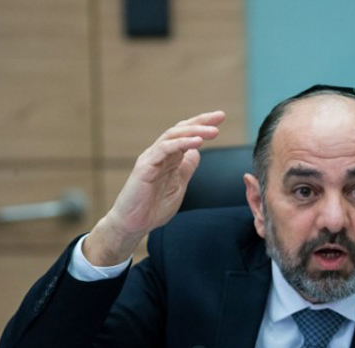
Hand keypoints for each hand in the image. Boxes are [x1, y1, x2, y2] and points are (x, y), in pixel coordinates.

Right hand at [84, 111, 224, 265]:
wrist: (134, 224)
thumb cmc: (154, 207)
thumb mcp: (179, 185)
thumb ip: (186, 168)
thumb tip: (197, 153)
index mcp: (169, 158)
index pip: (187, 135)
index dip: (202, 125)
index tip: (220, 119)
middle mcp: (160, 154)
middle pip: (181, 130)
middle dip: (201, 121)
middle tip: (220, 116)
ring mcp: (151, 158)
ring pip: (173, 135)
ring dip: (194, 131)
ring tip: (213, 131)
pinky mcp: (145, 166)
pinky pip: (164, 149)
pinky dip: (181, 143)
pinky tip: (197, 142)